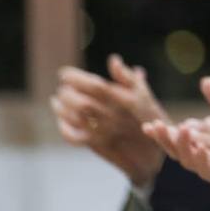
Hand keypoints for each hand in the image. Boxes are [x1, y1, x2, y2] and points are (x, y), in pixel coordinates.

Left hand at [51, 54, 168, 186]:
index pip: (95, 86)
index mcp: (123, 100)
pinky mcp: (96, 144)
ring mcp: (103, 131)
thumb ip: (126, 77)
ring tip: (57, 100)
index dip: (76, 78)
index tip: (63, 73)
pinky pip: (74, 137)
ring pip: (75, 118)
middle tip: (62, 88)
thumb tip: (113, 59)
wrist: (152, 150)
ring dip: (61, 108)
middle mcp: (111, 116)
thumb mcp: (144, 94)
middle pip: (82, 102)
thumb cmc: (148, 117)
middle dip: (66, 93)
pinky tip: (61, 119)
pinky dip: (64, 128)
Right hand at [143, 116, 209, 191]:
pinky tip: (201, 149)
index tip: (149, 124)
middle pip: (178, 153)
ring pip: (192, 164)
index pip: (177, 140)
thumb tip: (204, 81)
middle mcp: (206, 160)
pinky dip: (205, 162)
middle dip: (166, 140)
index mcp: (204, 145)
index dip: (161, 134)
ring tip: (183, 131)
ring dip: (185, 148)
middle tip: (158, 127)